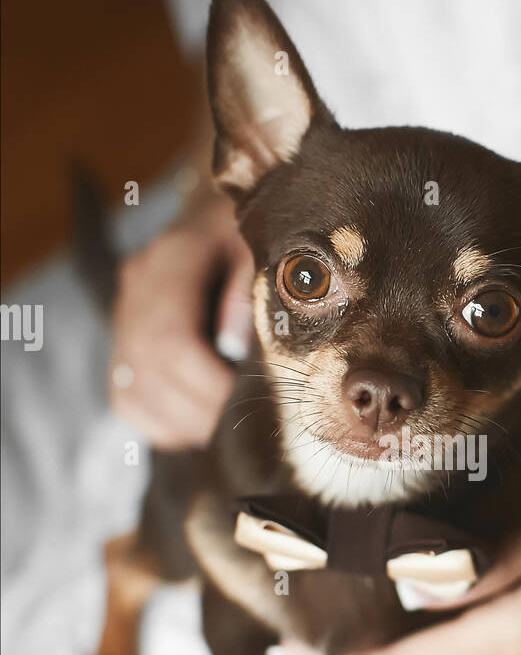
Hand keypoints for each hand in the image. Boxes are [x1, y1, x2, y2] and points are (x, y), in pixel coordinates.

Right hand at [109, 195, 253, 448]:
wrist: (222, 224)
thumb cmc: (253, 240)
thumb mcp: (265, 250)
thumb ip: (249, 293)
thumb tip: (234, 347)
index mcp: (170, 259)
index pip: (172, 340)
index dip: (210, 385)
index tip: (252, 403)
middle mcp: (135, 290)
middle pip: (150, 372)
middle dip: (202, 412)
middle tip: (246, 427)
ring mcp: (123, 318)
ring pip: (131, 393)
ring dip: (183, 424)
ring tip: (228, 430)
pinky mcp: (122, 343)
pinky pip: (127, 400)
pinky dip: (164, 424)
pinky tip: (201, 425)